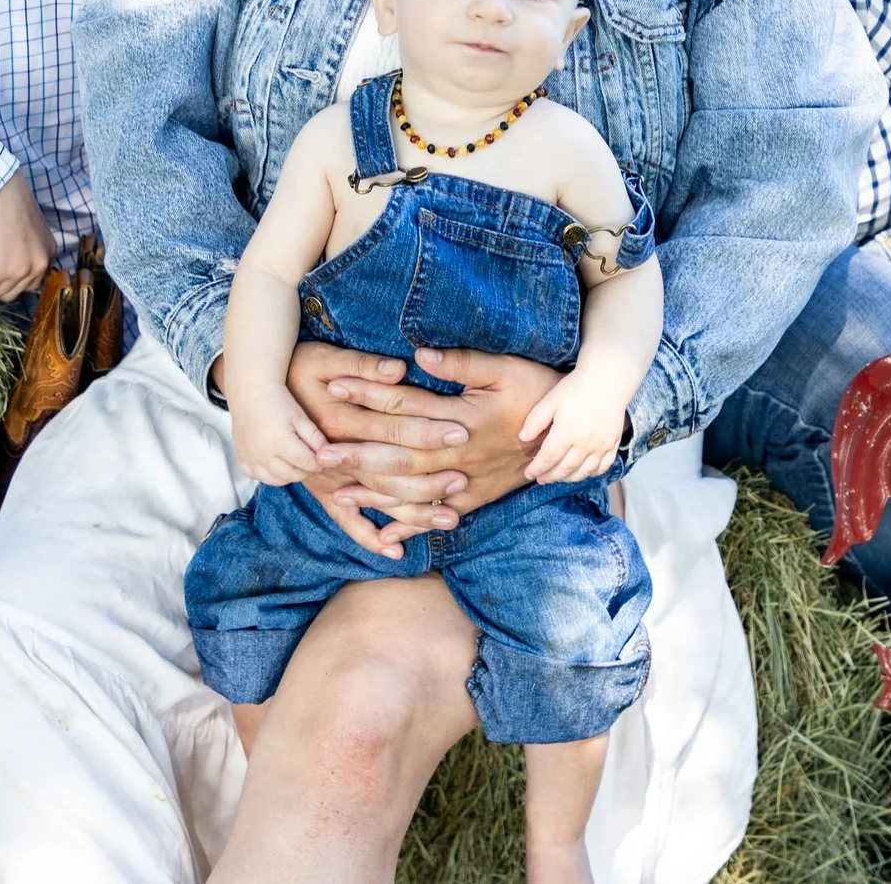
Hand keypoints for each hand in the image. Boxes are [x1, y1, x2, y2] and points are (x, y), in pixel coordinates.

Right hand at [0, 171, 52, 302]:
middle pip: (17, 292)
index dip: (13, 275)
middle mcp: (38, 266)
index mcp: (48, 252)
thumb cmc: (5, 196)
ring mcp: (18, 273)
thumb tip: (9, 251)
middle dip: (1, 283)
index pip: (32, 280)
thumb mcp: (28, 222)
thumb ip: (25, 242)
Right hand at [231, 383, 327, 486]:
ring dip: (291, 474)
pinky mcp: (243, 462)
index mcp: (280, 442)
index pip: (307, 464)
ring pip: (279, 480)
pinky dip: (272, 474)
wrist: (251, 394)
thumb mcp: (301, 418)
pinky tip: (278, 461)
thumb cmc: (278, 402)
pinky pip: (262, 478)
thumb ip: (316, 439)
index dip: (319, 463)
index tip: (324, 458)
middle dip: (307, 469)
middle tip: (311, 458)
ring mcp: (250, 460)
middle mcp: (263, 455)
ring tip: (296, 459)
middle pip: (294, 475)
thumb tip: (329, 458)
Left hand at [291, 343, 561, 547]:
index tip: (334, 387)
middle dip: (358, 455)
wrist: (571, 433)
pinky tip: (384, 535)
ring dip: (375, 494)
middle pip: (400, 455)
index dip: (368, 395)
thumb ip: (461, 364)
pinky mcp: (475, 499)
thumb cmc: (537, 391)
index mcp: (464, 419)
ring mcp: (468, 482)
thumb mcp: (505, 368)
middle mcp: (461, 456)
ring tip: (337, 495)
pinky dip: (412, 527)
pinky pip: (439, 517)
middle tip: (319, 454)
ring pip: (414, 491)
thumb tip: (419, 356)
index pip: (406, 405)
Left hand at [519, 368, 626, 484]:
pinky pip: (603, 467)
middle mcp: (584, 444)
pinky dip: (591, 473)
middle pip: (564, 469)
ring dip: (568, 478)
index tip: (528, 473)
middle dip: (550, 477)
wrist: (607, 380)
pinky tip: (582, 472)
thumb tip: (522, 438)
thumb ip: (535, 420)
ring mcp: (600, 446)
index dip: (536, 469)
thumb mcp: (551, 400)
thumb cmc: (576, 388)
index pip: (547, 459)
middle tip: (540, 479)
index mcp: (566, 433)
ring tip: (558, 477)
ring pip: (583, 472)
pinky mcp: (613, 444)